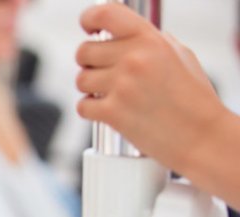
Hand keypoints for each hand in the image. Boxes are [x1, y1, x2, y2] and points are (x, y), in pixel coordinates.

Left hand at [75, 3, 228, 173]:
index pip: (105, 14)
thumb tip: (121, 36)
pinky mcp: (112, 113)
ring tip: (114, 95)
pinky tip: (110, 111)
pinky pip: (82, 106)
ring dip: (91, 89)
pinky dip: (92, 111)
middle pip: (84, 51)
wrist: (202, 136)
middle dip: (91, 64)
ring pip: (80, 80)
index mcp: (150, 39)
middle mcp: (133, 58)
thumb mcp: (179, 56)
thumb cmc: (193, 98)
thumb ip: (149, 42)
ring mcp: (121, 86)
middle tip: (106, 74)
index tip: (89, 27)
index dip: (90, 18)